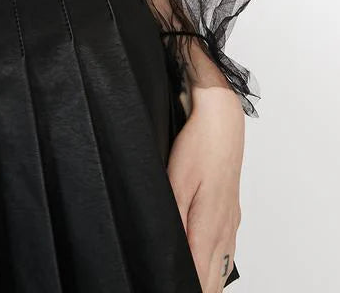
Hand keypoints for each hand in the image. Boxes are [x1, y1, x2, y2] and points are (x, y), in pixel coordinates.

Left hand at [166, 87, 244, 292]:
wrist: (222, 124)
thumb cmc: (199, 148)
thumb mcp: (176, 182)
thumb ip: (174, 220)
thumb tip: (169, 250)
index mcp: (210, 228)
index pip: (200, 278)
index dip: (184, 286)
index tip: (171, 285)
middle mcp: (225, 231)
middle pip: (213, 281)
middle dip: (197, 286)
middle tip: (173, 281)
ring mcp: (231, 223)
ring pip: (222, 268)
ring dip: (207, 280)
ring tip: (188, 280)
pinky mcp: (231, 214)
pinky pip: (226, 251)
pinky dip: (216, 265)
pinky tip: (205, 264)